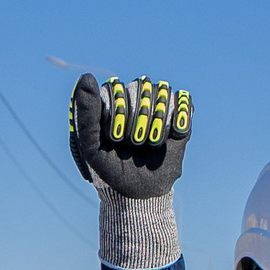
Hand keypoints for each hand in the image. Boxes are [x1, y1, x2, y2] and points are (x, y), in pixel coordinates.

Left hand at [69, 73, 189, 200]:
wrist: (140, 192)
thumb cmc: (111, 169)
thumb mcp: (91, 146)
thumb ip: (86, 114)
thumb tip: (86, 76)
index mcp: (110, 100)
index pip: (117, 88)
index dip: (120, 115)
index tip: (116, 140)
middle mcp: (133, 97)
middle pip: (142, 87)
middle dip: (140, 120)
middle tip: (135, 145)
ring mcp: (157, 103)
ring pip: (163, 92)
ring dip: (159, 123)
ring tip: (151, 143)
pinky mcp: (179, 112)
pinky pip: (183, 101)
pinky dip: (178, 121)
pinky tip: (172, 137)